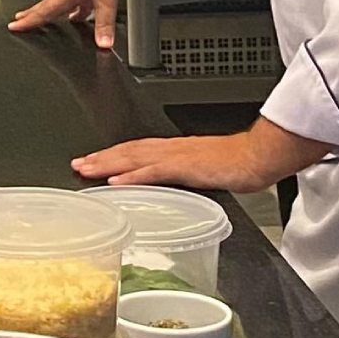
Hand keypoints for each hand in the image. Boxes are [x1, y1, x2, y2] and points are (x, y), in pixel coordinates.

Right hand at [10, 0, 128, 49]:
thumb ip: (104, 23)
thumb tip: (103, 44)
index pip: (44, 11)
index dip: (28, 21)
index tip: (14, 26)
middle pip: (46, 5)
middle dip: (32, 14)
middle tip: (19, 19)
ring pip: (61, 2)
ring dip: (52, 11)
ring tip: (48, 20)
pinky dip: (74, 8)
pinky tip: (82, 13)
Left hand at [73, 120, 327, 194]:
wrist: (262, 156)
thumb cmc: (241, 164)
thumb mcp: (206, 171)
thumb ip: (187, 176)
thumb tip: (173, 188)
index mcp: (176, 150)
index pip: (136, 151)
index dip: (112, 155)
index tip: (92, 161)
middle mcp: (173, 149)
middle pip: (129, 151)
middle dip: (100, 157)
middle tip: (76, 164)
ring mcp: (179, 157)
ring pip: (135, 158)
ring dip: (107, 163)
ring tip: (85, 170)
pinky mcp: (188, 166)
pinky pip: (155, 171)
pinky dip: (133, 176)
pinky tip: (116, 181)